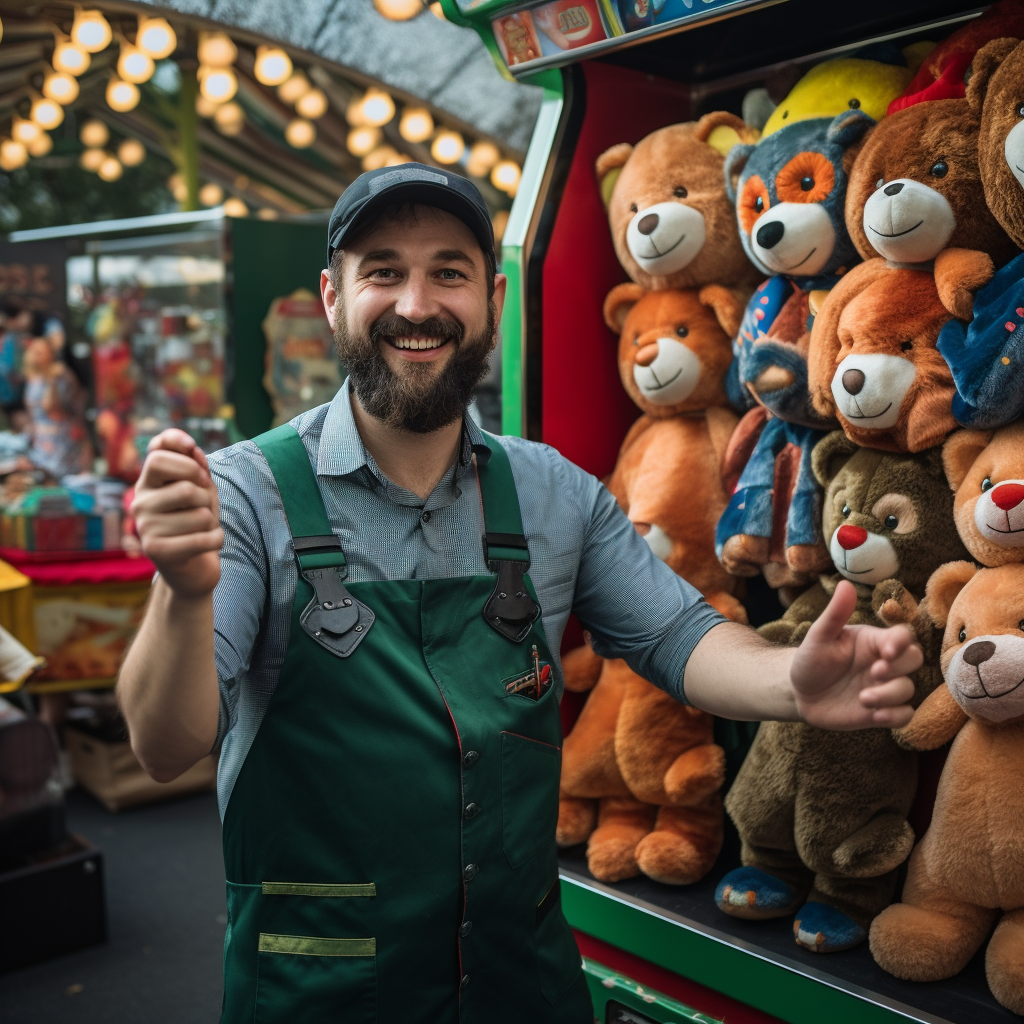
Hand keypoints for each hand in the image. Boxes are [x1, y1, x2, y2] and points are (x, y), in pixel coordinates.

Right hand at [131, 430, 222, 597]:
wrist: (191, 569)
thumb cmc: (196, 524)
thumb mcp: (202, 492)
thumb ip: (198, 469)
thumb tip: (193, 450)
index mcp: (148, 483)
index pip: (157, 451)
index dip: (176, 442)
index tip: (193, 447)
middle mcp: (140, 502)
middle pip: (186, 485)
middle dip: (206, 496)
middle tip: (203, 507)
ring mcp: (145, 527)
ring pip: (199, 514)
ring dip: (212, 523)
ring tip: (203, 529)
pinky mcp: (156, 551)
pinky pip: (203, 538)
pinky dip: (217, 540)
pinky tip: (210, 543)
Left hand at [790, 580, 921, 729]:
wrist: (799, 693)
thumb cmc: (810, 659)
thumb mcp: (818, 637)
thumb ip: (835, 614)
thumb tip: (845, 584)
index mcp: (873, 641)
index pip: (902, 636)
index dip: (901, 643)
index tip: (886, 652)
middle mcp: (884, 663)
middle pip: (914, 659)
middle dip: (899, 668)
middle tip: (874, 672)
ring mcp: (884, 687)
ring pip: (908, 689)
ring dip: (890, 695)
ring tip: (863, 699)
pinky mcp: (881, 711)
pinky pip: (904, 715)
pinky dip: (895, 717)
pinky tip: (874, 716)